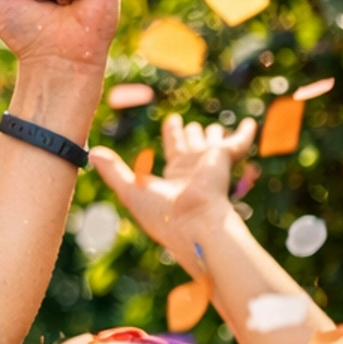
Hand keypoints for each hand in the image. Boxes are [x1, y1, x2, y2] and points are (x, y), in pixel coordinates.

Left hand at [89, 112, 255, 273]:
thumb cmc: (161, 213)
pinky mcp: (225, 157)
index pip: (173, 150)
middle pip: (191, 145)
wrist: (193, 222)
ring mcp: (210, 163)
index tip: (172, 121)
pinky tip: (251, 123)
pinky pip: (240, 141)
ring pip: (212, 142)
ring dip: (213, 135)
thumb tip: (91, 152)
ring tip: (214, 127)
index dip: (172, 135)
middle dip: (188, 135)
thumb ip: (113, 171)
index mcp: (174, 176)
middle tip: (183, 123)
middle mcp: (193, 169)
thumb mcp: (130, 190)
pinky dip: (246, 133)